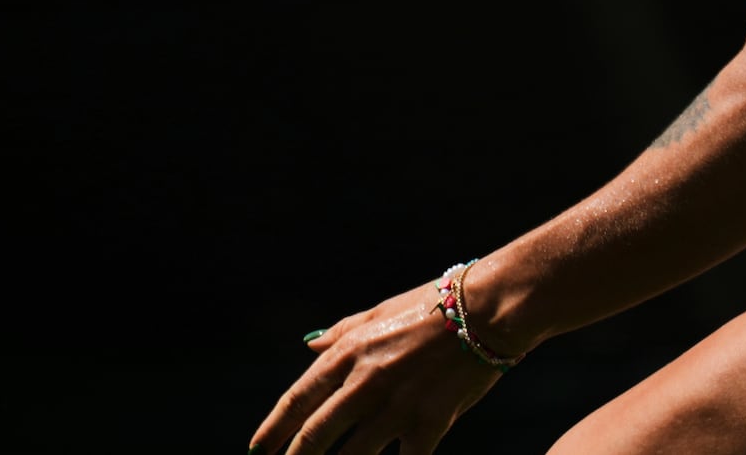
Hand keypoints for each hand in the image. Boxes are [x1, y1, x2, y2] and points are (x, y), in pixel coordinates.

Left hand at [247, 276, 501, 454]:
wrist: (489, 309)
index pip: (298, 399)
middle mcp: (366, 382)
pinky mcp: (429, 423)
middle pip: (316, 435)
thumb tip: (308, 346)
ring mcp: (397, 406)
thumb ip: (342, 332)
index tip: (257, 450)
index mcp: (349, 352)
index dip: (273, 429)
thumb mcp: (380, 310)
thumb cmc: (434, 304)